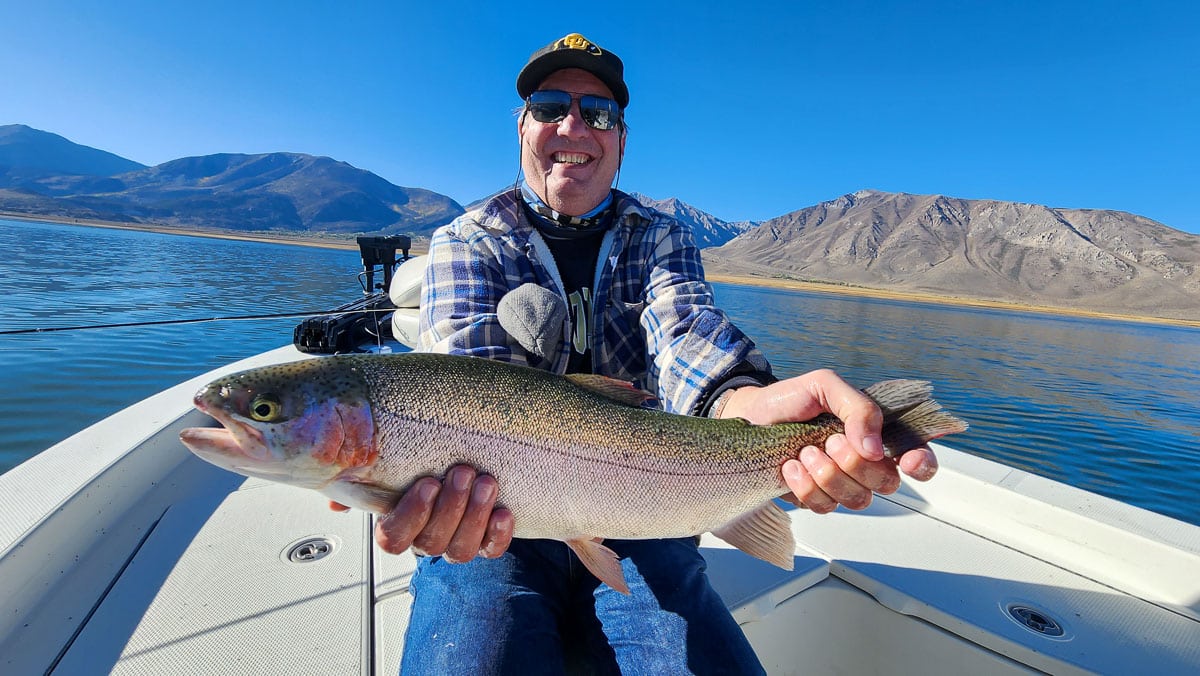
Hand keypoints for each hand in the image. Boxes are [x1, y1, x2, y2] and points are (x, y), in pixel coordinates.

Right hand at [328, 464, 513, 560]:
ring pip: (461, 550)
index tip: (428, 483)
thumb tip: (335, 499)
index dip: (412, 514)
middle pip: (431, 542)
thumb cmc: (419, 464)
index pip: (394, 538)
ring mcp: (455, 543)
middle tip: (462, 472)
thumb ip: (359, 473)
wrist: (458, 465)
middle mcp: (426, 539)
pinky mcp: (485, 542)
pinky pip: (491, 550)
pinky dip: (499, 533)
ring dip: (475, 515)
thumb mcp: (386, 463)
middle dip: (450, 507)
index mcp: (397, 525)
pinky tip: (503, 511)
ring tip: (486, 482)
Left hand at [718, 369, 938, 512]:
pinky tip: (790, 468)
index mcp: (877, 434)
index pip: (918, 457)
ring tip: (804, 452)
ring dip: (829, 475)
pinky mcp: (816, 499)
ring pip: (857, 499)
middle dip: (856, 463)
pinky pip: (825, 507)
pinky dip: (806, 487)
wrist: (749, 417)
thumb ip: (858, 407)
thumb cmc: (790, 399)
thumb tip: (875, 447)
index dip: (921, 463)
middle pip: (886, 483)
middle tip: (829, 440)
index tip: (906, 461)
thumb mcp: (824, 386)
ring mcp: (842, 484)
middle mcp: (866, 463)